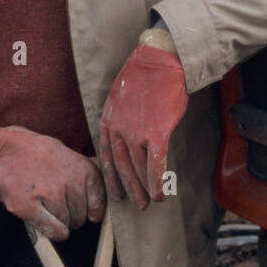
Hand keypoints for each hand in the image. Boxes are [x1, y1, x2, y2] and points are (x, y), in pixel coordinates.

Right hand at [0, 122, 105, 241]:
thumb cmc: (27, 152)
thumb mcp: (60, 152)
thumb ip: (78, 174)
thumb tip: (96, 208)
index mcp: (78, 165)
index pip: (99, 197)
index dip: (94, 209)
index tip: (91, 214)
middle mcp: (68, 179)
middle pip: (81, 214)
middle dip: (70, 215)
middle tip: (53, 204)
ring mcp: (49, 193)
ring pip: (67, 223)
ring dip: (57, 221)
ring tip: (41, 205)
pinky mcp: (29, 207)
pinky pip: (53, 230)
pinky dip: (53, 232)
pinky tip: (45, 224)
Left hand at [98, 42, 187, 208]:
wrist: (160, 61)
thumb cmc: (145, 78)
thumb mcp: (122, 98)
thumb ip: (122, 120)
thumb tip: (129, 139)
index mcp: (108, 120)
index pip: (105, 156)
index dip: (111, 177)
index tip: (116, 193)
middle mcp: (118, 130)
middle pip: (121, 167)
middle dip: (129, 189)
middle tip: (136, 205)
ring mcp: (136, 133)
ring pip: (139, 169)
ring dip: (145, 189)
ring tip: (151, 201)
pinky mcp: (156, 133)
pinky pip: (155, 165)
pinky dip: (158, 182)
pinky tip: (161, 193)